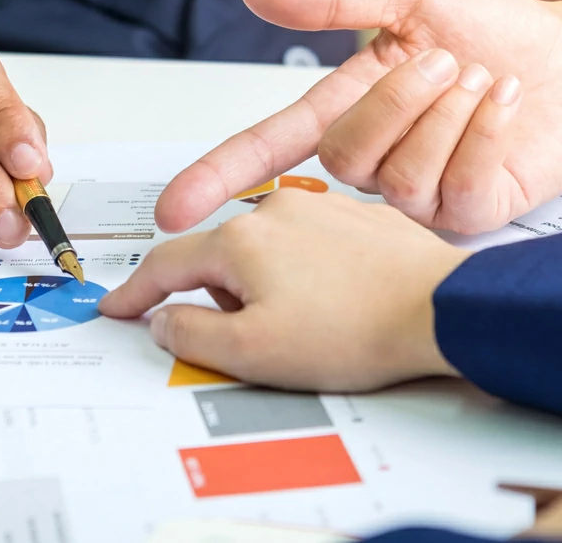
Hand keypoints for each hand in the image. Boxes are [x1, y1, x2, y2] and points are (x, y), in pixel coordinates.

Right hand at [99, 190, 470, 390]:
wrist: (441, 309)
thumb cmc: (355, 331)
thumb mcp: (253, 353)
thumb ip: (190, 336)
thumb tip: (163, 323)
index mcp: (240, 239)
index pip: (167, 265)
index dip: (137, 293)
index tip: (120, 306)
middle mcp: (276, 209)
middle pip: (221, 258)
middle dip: (226, 300)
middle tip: (265, 339)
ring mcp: (321, 208)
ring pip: (268, 251)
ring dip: (271, 287)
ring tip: (316, 325)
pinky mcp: (358, 218)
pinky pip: (311, 247)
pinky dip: (311, 275)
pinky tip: (343, 306)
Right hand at [156, 0, 561, 234]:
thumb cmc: (495, 26)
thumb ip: (332, 0)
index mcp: (349, 104)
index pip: (270, 148)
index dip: (220, 174)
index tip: (172, 209)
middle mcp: (375, 156)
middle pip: (343, 155)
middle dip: (397, 101)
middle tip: (446, 60)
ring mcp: (418, 193)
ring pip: (396, 175)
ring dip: (446, 112)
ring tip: (479, 79)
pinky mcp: (466, 214)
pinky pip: (451, 189)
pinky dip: (483, 133)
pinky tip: (504, 104)